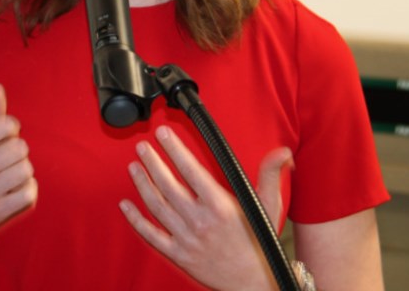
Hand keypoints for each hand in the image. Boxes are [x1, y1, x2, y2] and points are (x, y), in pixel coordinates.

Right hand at [0, 84, 37, 253]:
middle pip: (20, 147)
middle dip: (16, 148)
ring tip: (8, 173)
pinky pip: (28, 195)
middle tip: (3, 156)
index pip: (6, 125)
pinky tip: (14, 189)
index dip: (10, 127)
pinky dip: (27, 190)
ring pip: (26, 170)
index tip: (2, 135)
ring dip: (22, 169)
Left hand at [119, 126, 293, 290]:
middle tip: (142, 146)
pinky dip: (136, 220)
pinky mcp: (178, 254)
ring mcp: (186, 238)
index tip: (164, 134)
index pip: (190, 170)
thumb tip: (281, 152)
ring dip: (142, 184)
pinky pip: (151, 234)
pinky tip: (126, 206)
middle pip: (168, 185)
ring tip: (134, 167)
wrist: (254, 284)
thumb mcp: (270, 207)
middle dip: (152, 162)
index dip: (174, 149)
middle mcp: (200, 221)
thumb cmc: (261, 244)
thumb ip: (270, 175)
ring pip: (156, 206)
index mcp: (220, 206)